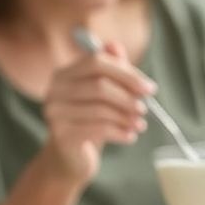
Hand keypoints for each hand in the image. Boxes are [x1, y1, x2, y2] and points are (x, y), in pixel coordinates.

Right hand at [40, 40, 154, 184]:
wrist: (69, 158)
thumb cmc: (89, 121)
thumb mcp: (101, 95)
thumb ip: (110, 70)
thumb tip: (116, 46)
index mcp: (65, 74)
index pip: (97, 62)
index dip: (126, 73)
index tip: (149, 88)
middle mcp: (54, 90)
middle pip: (99, 85)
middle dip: (128, 97)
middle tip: (146, 108)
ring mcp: (55, 113)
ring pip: (100, 109)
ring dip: (126, 117)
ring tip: (140, 124)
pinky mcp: (61, 135)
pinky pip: (98, 129)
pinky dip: (120, 132)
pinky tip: (130, 137)